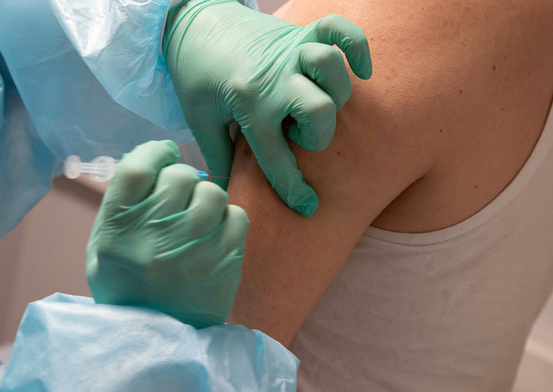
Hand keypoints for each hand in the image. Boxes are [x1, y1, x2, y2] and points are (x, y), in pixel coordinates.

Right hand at [86, 140, 249, 327]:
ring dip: (207, 197)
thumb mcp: (103, 246)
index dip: (155, 152)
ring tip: (199, 216)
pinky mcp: (224, 264)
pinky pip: (237, 216)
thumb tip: (154, 161)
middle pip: (179, 176)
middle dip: (182, 178)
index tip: (165, 154)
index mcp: (117, 230)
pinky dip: (228, 219)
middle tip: (181, 196)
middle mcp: (154, 238)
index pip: (136, 168)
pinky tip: (216, 233)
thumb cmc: (127, 285)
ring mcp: (192, 251)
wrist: (156, 341)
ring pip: (213, 192)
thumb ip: (122, 203)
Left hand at [164, 0, 371, 216]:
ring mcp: (290, 51)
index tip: (307, 206)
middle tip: (298, 134)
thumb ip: (218, 157)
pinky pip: (341, 30)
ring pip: (333, 68)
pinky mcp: (300, 31)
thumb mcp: (199, 121)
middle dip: (318, 135)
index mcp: (248, 104)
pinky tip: (359, 70)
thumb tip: (224, 194)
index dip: (293, 190)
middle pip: (320, 111)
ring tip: (315, 101)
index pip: (277, 159)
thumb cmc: (196, 76)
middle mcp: (274, 77)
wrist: (193, 24)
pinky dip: (356, 48)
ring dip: (334, 94)